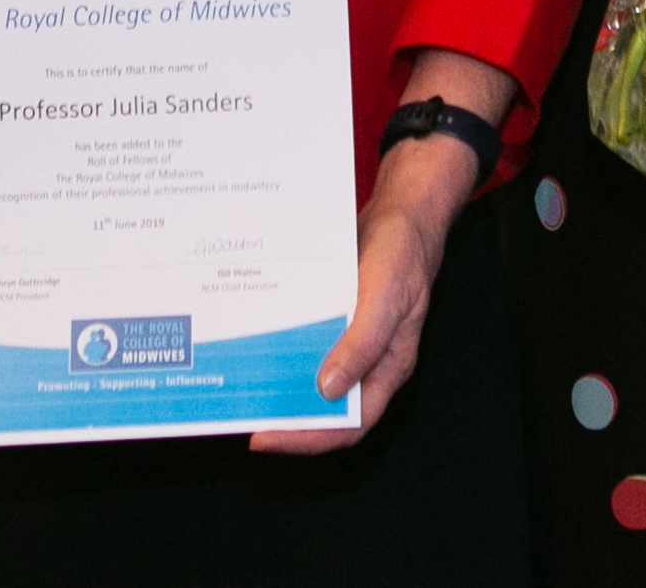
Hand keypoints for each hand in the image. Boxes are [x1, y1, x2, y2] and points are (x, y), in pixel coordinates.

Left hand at [251, 48, 511, 456]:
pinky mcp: (334, 316)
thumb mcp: (386, 296)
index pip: (349, 424)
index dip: (308, 438)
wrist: (402, 208)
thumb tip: (328, 391)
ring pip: (312, 377)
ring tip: (242, 386)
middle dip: (287, 418)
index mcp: (386, 368)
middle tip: (242, 414)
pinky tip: (256, 343)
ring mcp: (349, 339)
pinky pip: (306, 342)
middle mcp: (366, 361)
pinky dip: (282, 347)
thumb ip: (363, 344)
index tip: (265, 438)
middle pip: (326, 409)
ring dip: (280, 384)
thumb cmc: (403, 252)